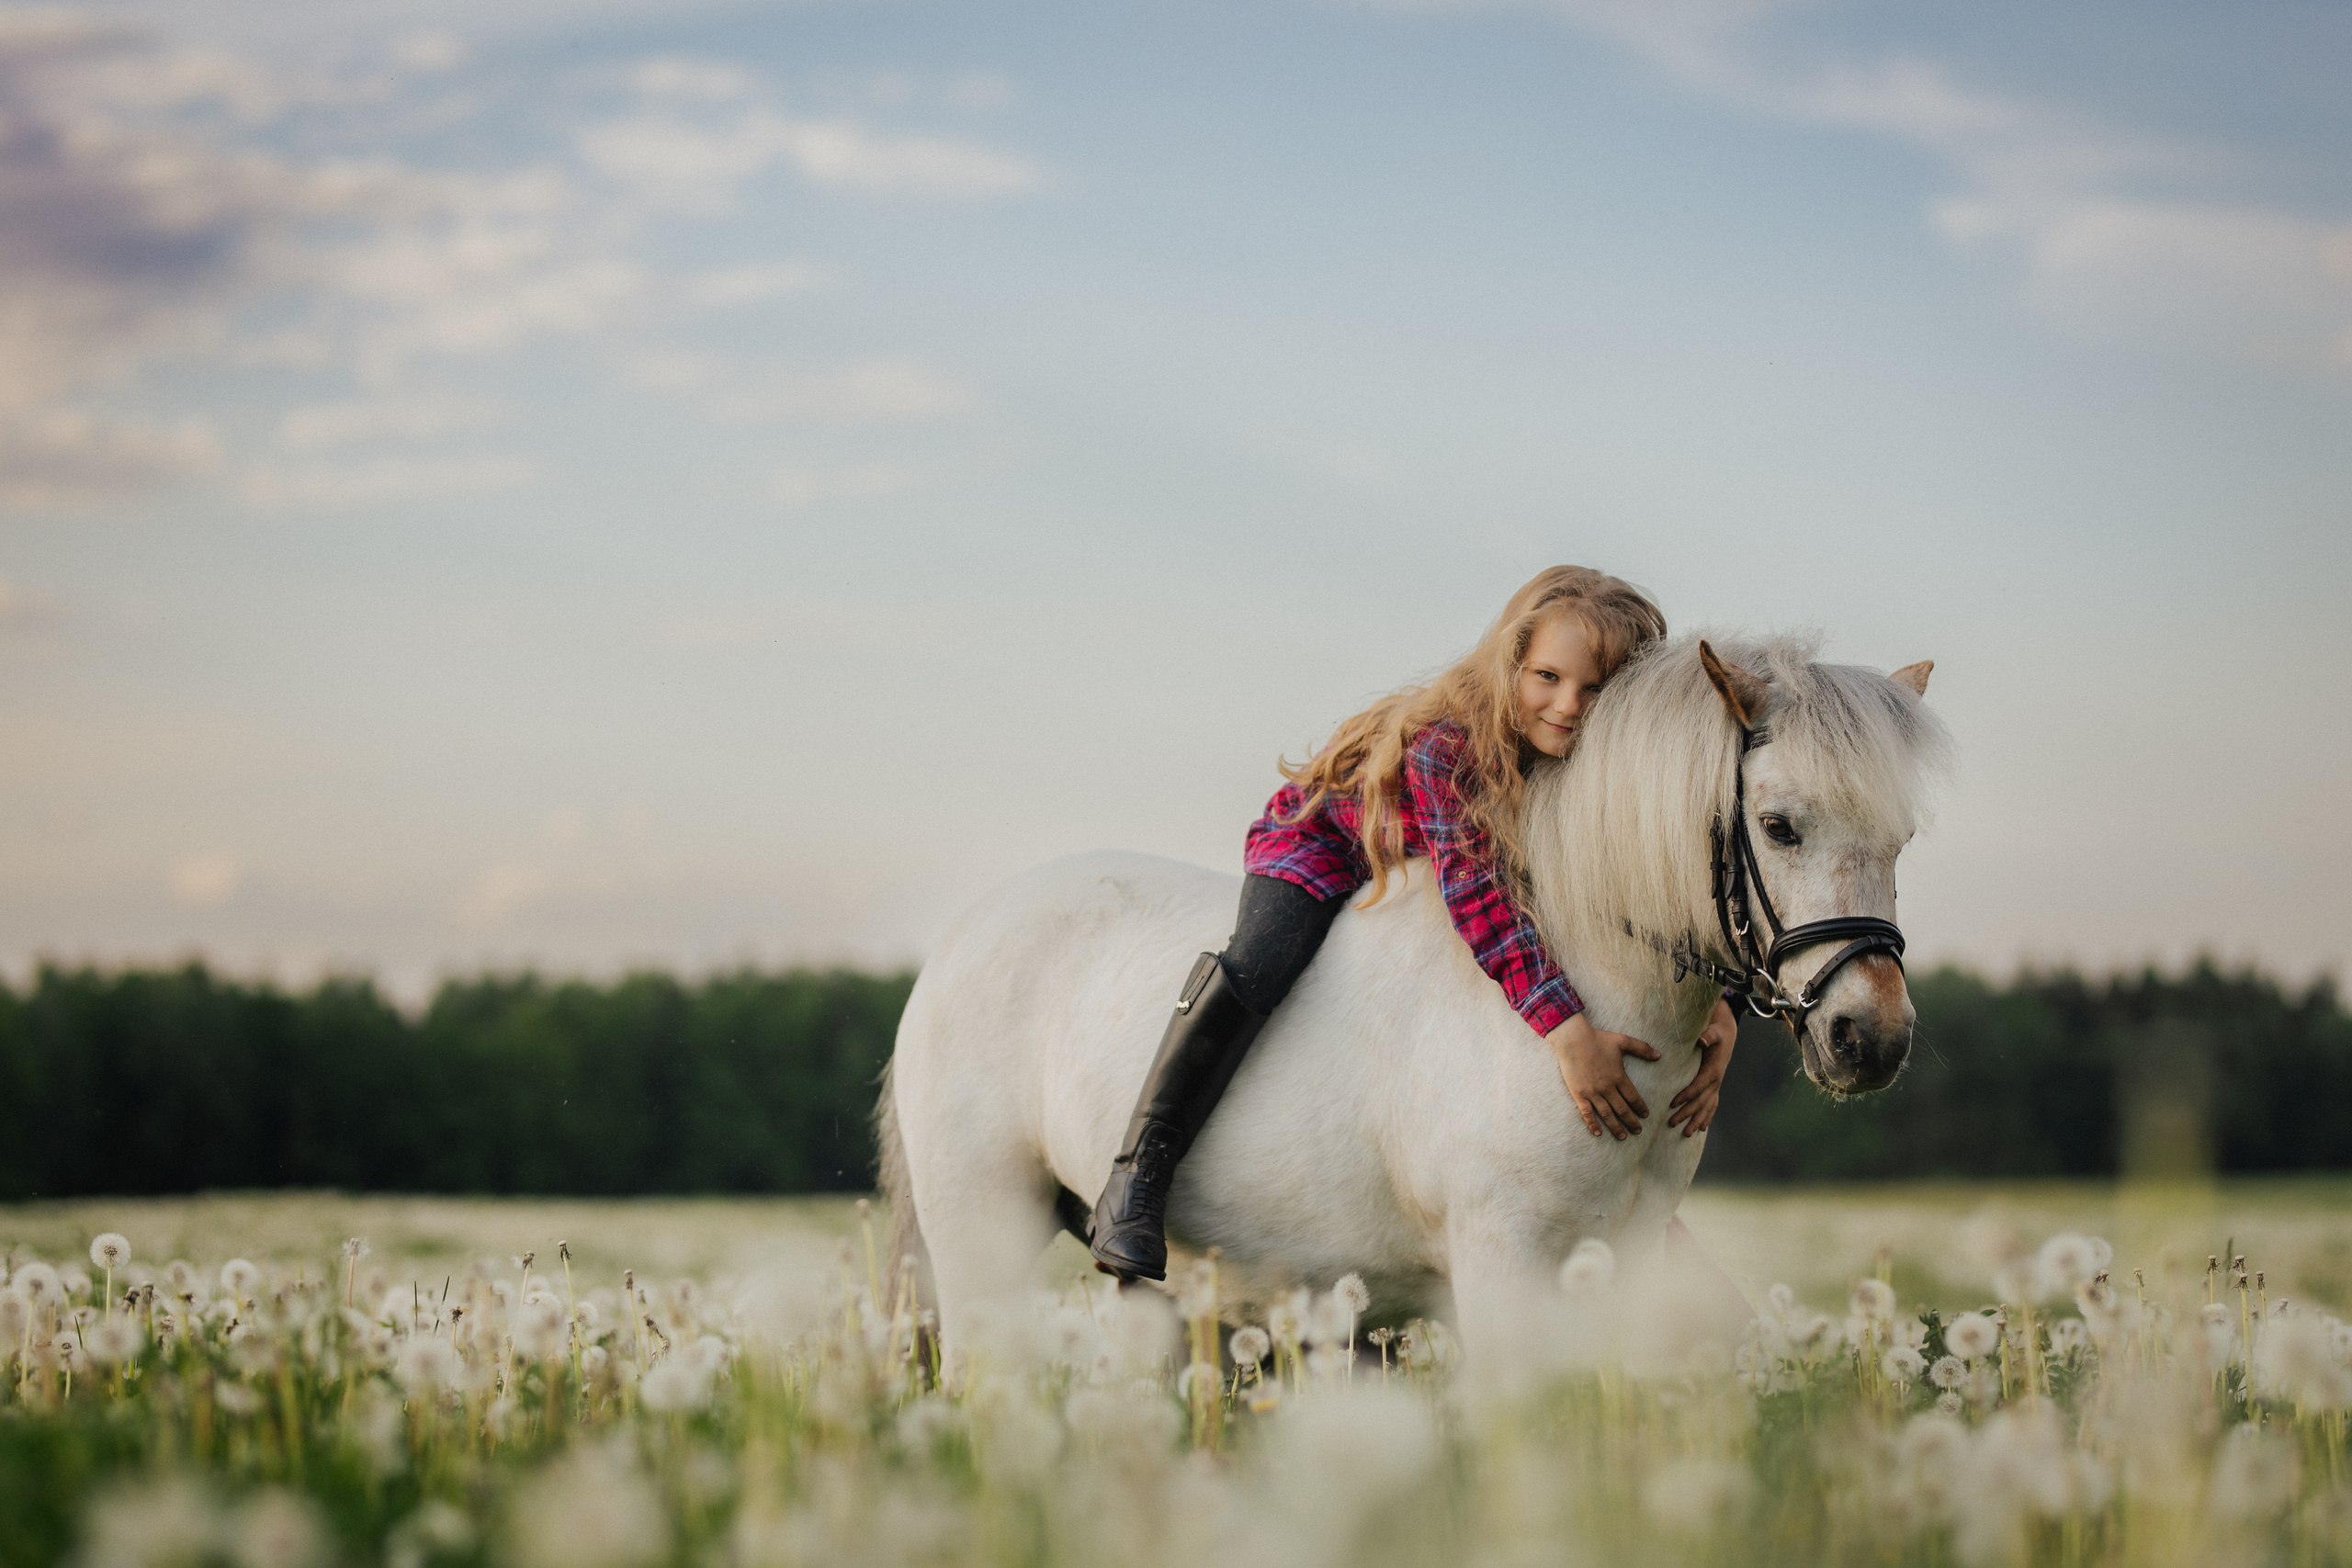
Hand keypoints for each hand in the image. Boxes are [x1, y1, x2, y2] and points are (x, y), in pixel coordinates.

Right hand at [1547, 1013, 1661, 1139]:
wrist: (1572, 1039)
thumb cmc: (1598, 1039)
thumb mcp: (1622, 1041)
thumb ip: (1642, 1048)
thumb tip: (1659, 1055)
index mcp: (1619, 1077)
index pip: (1633, 1097)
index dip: (1640, 1107)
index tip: (1645, 1115)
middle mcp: (1607, 1088)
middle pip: (1623, 1110)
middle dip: (1632, 1122)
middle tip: (1638, 1131)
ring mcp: (1593, 1093)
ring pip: (1607, 1115)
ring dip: (1616, 1127)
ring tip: (1623, 1137)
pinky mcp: (1579, 1094)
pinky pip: (1587, 1113)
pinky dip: (1593, 1124)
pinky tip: (1598, 1133)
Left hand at [1667, 998, 1739, 1136]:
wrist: (1727, 1034)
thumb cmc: (1717, 1032)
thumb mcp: (1713, 1031)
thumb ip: (1708, 1036)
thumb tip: (1701, 1041)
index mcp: (1713, 1070)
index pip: (1698, 1086)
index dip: (1687, 1095)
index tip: (1673, 1103)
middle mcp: (1716, 1081)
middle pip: (1701, 1101)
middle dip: (1687, 1113)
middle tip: (1671, 1122)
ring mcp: (1716, 1085)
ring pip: (1707, 1107)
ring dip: (1696, 1120)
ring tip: (1685, 1133)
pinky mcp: (1715, 1086)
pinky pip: (1712, 1105)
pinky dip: (1707, 1117)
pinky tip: (1701, 1128)